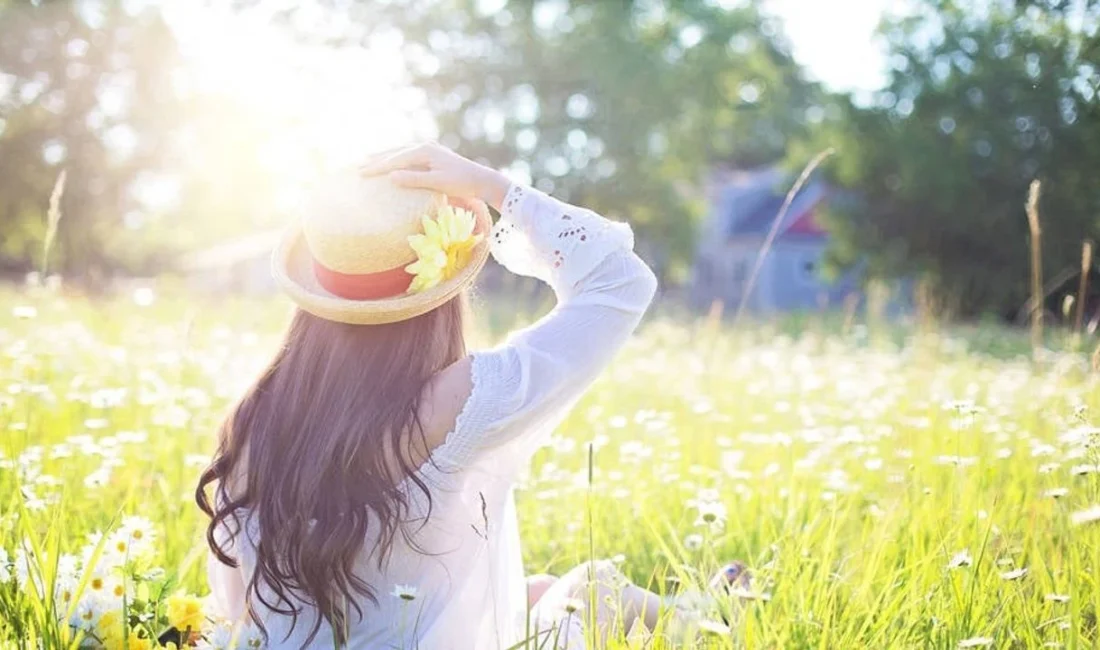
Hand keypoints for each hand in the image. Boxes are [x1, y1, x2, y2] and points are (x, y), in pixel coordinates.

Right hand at [359, 142, 510, 210]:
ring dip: (385, 156)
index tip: (361, 174)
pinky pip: (408, 155)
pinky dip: (397, 158)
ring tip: (369, 161)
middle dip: (376, 160)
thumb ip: (414, 179)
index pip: (395, 159)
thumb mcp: (437, 183)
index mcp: (424, 151)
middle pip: (395, 152)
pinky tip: (391, 162)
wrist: (481, 179)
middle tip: (358, 167)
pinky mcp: (432, 155)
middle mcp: (425, 146)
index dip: (377, 167)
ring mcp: (429, 150)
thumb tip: (391, 176)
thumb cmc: (461, 183)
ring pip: (401, 152)